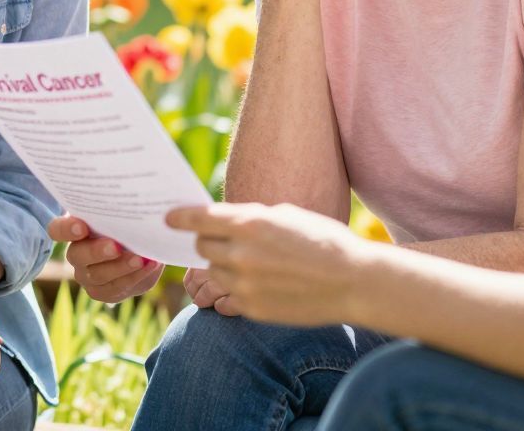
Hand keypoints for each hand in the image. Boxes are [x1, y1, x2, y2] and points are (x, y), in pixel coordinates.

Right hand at [50, 215, 160, 303]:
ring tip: (140, 259)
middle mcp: (76, 253)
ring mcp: (86, 275)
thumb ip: (124, 207)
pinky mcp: (100, 292)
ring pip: (97, 275)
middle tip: (115, 246)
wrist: (138, 254)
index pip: (58, 230)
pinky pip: (114, 288)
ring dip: (120, 267)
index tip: (82, 226)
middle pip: (77, 255)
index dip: (66, 229)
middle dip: (96, 251)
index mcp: (74, 229)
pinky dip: (134, 277)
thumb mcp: (124, 213)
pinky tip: (149, 266)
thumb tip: (147, 202)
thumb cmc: (127, 224)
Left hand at [168, 202, 374, 327]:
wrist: (353, 282)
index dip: (180, 217)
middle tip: (221, 240)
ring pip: (213, 272)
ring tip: (250, 262)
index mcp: (250, 223)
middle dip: (208, 242)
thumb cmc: (324, 241)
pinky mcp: (251, 309)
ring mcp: (244, 284)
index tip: (169, 217)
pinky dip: (237, 287)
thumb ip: (251, 218)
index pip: (199, 219)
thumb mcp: (286, 215)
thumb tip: (226, 222)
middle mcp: (241, 254)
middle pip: (202, 247)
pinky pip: (229, 295)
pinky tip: (261, 281)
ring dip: (222, 265)